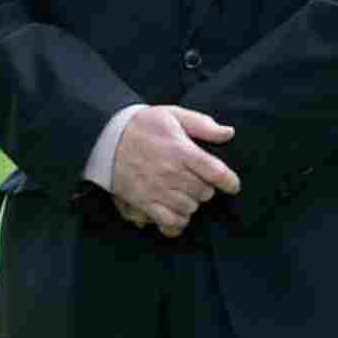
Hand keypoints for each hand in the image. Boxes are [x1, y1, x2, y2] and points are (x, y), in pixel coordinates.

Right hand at [109, 106, 239, 237]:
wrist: (106, 137)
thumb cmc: (142, 124)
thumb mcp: (172, 115)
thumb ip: (202, 124)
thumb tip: (229, 133)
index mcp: (181, 150)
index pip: (217, 172)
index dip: (230, 182)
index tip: (231, 184)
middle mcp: (172, 172)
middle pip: (204, 193)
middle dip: (205, 187)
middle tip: (195, 179)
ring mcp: (157, 190)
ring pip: (190, 208)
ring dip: (191, 202)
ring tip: (183, 192)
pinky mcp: (144, 202)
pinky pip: (170, 222)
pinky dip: (178, 221)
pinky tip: (176, 211)